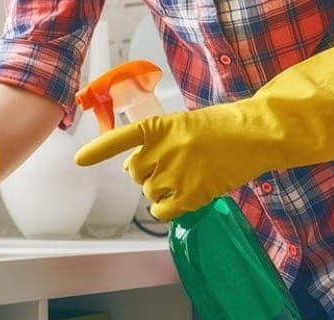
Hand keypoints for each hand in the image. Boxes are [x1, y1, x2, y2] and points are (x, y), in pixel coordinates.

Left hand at [75, 47, 333, 220]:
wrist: (254, 134)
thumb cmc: (219, 127)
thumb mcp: (181, 124)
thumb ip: (156, 142)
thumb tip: (134, 168)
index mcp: (157, 127)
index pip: (119, 140)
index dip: (97, 151)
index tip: (78, 161)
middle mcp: (161, 150)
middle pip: (135, 173)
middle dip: (147, 173)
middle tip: (172, 166)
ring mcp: (175, 172)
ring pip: (149, 192)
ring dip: (161, 190)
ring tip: (186, 177)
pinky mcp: (191, 193)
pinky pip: (163, 210)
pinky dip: (166, 209)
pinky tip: (180, 200)